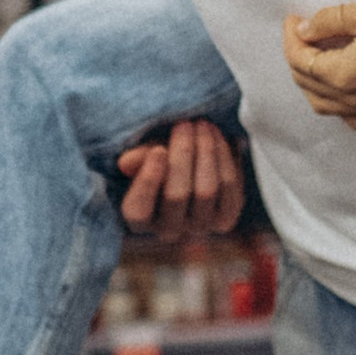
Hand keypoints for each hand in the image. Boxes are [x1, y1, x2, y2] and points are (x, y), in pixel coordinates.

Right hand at [115, 117, 244, 240]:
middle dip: (183, 154)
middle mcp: (169, 231)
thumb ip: (137, 159)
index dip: (147, 182)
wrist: (193, 167)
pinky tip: (221, 137)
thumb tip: (125, 163)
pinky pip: (230, 188)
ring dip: (206, 151)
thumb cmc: (160, 161)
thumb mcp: (144, 156)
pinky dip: (225, 159)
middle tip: (185, 124)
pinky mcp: (226, 219)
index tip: (158, 150)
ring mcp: (200, 228)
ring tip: (203, 125)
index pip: (138, 211)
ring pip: (206, 190)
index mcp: (140, 221)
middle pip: (177, 195)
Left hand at [281, 0, 355, 129]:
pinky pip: (347, 117)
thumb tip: (303, 30)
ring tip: (315, 54)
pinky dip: (333, 103)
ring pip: (321, 104)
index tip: (294, 17)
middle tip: (302, 30)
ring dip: (309, 80)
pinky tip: (340, 85)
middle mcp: (351, 100)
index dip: (291, 36)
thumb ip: (327, 21)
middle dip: (297, 55)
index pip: (299, 60)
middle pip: (305, 83)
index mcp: (342, 75)